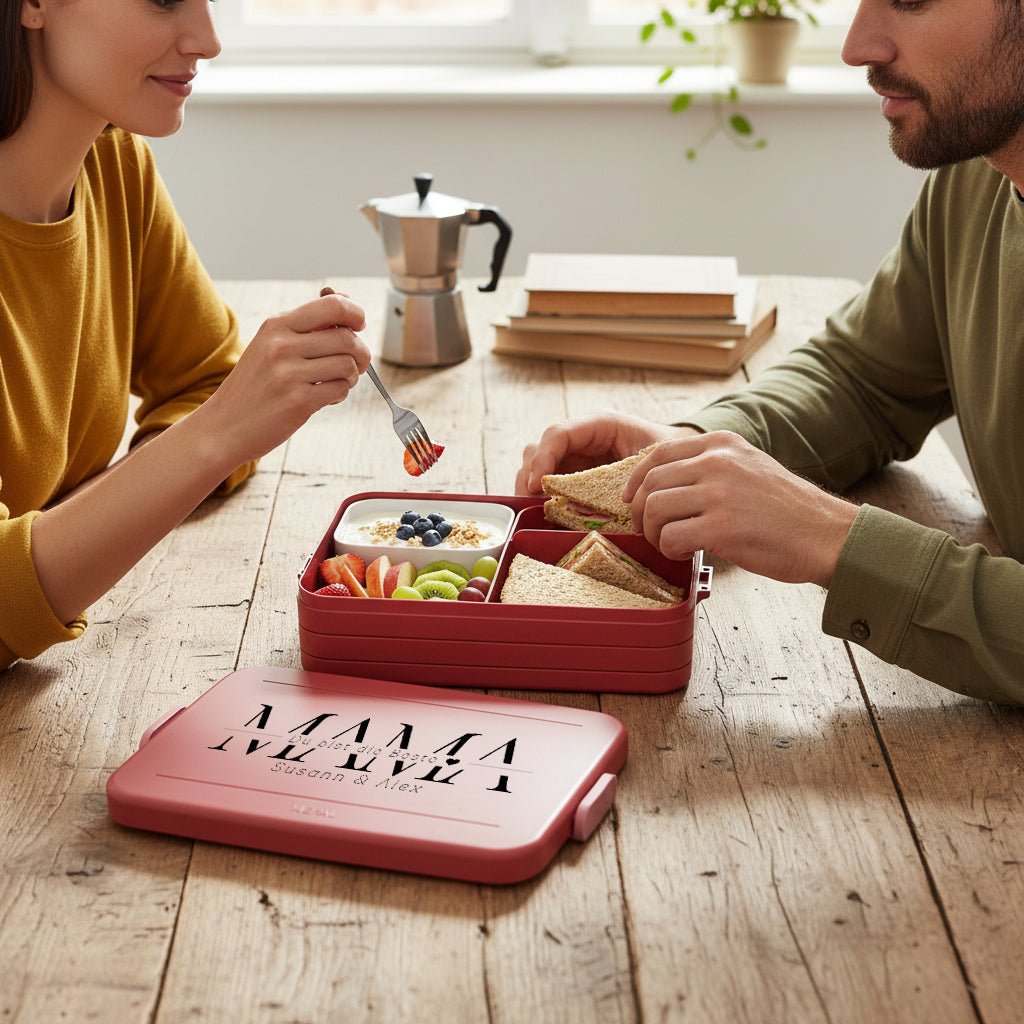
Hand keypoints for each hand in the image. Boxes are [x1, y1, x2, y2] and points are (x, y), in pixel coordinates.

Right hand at [197, 291, 369, 464]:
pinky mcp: (298, 401)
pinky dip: (340, 394)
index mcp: (276, 325)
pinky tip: (324, 398)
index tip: (359, 325)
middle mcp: (281, 345)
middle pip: (347, 337)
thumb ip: (307, 328)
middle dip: (360, 353)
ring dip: (351, 376)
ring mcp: (289, 373)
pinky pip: (340, 389)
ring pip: (348, 364)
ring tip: (336, 383)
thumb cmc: (254, 386)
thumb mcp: (270, 346)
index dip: (356, 313)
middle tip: (355, 364)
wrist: (224, 426)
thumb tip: (349, 305)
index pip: (333, 305)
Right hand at [515, 411, 698, 494]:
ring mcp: (575, 460)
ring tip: (537, 511)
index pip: (559, 434)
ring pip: (537, 468)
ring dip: (532, 490)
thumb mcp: (654, 458)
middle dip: (530, 476)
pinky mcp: (575, 480)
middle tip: (532, 503)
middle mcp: (581, 440)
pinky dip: (544, 502)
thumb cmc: (670, 455)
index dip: (543, 458)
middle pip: (538, 450)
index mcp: (600, 425)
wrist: (682, 464)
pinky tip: (549, 516)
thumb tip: (609, 499)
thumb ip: (632, 473)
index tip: (537, 484)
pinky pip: (549, 488)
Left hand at [622, 431, 858, 586]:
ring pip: (655, 509)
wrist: (827, 535)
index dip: (636, 478)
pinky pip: (670, 537)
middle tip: (650, 532)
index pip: (659, 453)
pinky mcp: (721, 527)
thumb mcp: (749, 468)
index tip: (631, 499)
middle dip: (642, 512)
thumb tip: (664, 486)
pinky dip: (670, 550)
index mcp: (722, 444)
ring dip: (654, 534)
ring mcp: (719, 493)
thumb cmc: (788, 512)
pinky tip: (688, 554)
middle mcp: (718, 462)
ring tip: (670, 545)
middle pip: (651, 483)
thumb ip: (712, 468)